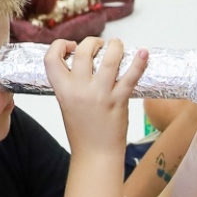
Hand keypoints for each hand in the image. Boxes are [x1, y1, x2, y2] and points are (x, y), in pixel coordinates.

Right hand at [45, 37, 146, 161]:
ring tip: (118, 45)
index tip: (71, 47)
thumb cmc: (82, 130)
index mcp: (62, 90)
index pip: (51, 58)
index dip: (60, 45)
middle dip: (93, 42)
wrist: (95, 153)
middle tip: (100, 46)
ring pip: (109, 59)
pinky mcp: (118, 100)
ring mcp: (100, 94)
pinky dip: (139, 63)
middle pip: (84, 51)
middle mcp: (79, 89)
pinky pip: (130, 77)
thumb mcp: (67, 103)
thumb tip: (85, 60)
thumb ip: (72, 82)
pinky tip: (144, 53)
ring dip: (115, 46)